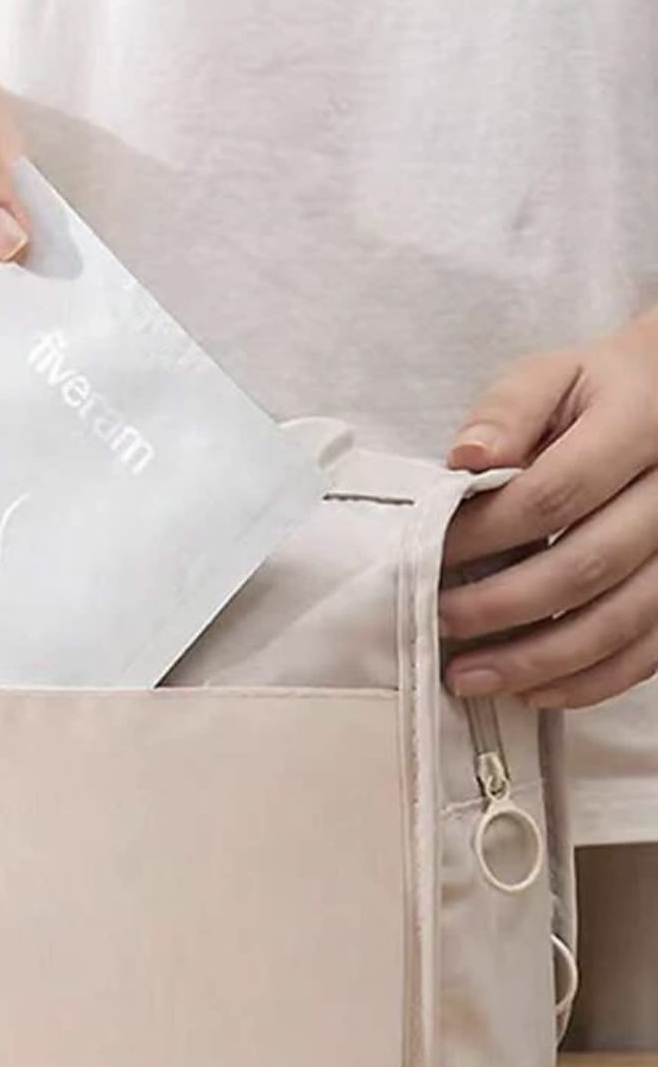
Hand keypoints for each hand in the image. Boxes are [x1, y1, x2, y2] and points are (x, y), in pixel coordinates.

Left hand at [439, 310, 657, 707]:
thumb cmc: (599, 394)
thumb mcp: (553, 376)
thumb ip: (508, 410)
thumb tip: (466, 460)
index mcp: (639, 424)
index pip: (556, 493)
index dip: (487, 534)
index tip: (431, 556)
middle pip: (587, 565)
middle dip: (502, 605)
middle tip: (440, 623)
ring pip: (620, 620)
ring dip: (539, 659)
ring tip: (470, 676)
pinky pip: (648, 651)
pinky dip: (589, 681)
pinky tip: (534, 690)